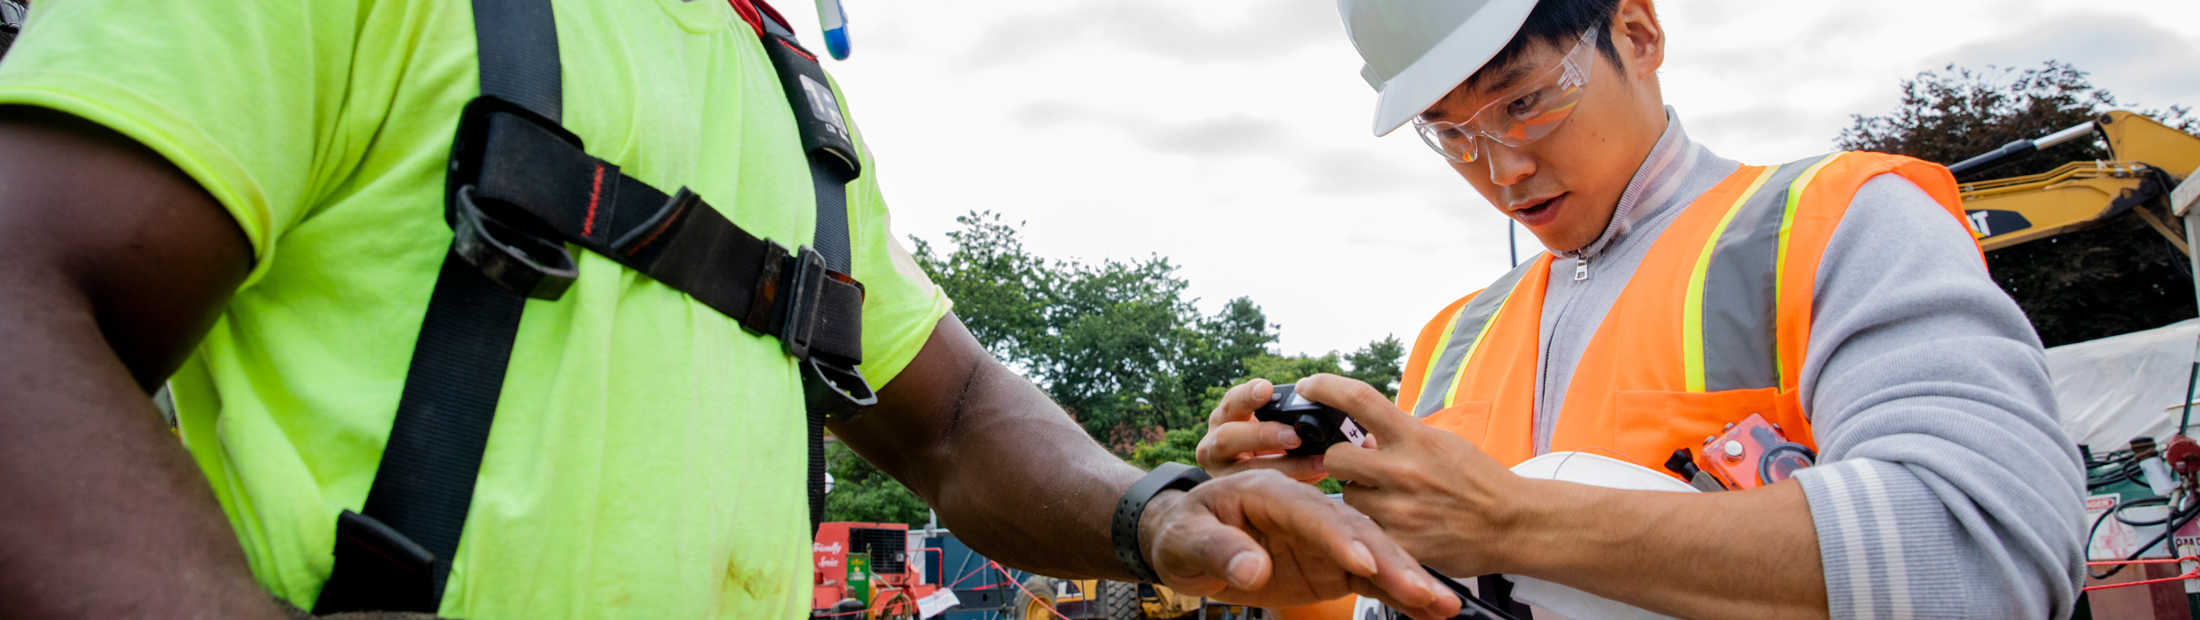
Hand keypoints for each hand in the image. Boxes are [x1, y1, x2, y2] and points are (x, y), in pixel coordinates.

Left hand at [1138, 469, 1460, 619]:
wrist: (1189, 541)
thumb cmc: (1185, 532)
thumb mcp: (1188, 540)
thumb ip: (1219, 550)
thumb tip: (1253, 569)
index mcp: (1271, 493)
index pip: (1311, 514)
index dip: (1339, 539)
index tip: (1364, 565)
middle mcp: (1306, 511)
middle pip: (1355, 533)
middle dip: (1390, 562)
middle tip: (1423, 591)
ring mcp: (1323, 539)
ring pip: (1373, 556)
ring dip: (1408, 579)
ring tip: (1445, 605)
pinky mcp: (1332, 565)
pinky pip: (1372, 580)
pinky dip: (1401, 594)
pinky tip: (1432, 610)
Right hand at [1194, 379, 1329, 481]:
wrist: (1244, 472)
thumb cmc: (1260, 438)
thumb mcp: (1261, 421)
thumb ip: (1278, 412)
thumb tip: (1319, 404)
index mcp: (1223, 418)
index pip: (1231, 402)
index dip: (1248, 395)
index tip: (1267, 389)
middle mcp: (1213, 445)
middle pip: (1229, 438)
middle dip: (1264, 436)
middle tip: (1295, 437)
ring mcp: (1221, 474)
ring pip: (1247, 471)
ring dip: (1285, 466)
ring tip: (1318, 464)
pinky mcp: (1238, 495)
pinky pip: (1265, 491)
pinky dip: (1296, 483)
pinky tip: (1318, 478)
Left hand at [1301, 373, 1532, 576]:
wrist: (1513, 523)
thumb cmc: (1477, 480)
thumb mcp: (1442, 443)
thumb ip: (1400, 437)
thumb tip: (1362, 437)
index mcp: (1415, 437)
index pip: (1359, 399)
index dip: (1326, 387)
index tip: (1309, 385)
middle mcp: (1403, 470)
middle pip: (1336, 457)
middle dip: (1343, 462)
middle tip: (1364, 468)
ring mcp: (1399, 509)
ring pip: (1348, 496)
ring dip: (1360, 496)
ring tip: (1391, 500)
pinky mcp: (1400, 544)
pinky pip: (1365, 528)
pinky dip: (1374, 525)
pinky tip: (1399, 523)